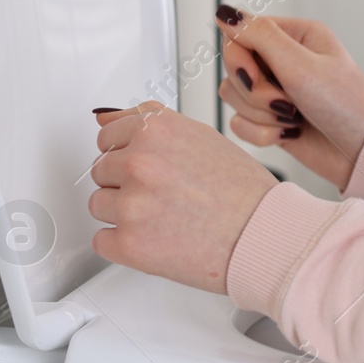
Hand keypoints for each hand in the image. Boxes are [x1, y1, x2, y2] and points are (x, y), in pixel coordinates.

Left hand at [88, 102, 277, 292]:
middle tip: (166, 195)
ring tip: (166, 216)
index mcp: (156, 130)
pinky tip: (158, 238)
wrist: (264, 235)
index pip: (107, 136)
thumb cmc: (242, 191)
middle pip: (100, 171)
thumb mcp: (200, 137)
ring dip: (125, 213)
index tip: (149, 168)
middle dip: (126, 183)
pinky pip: (102, 240)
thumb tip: (104, 118)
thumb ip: (149, 123)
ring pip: (99, 205)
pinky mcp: (128, 244)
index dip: (129, 154)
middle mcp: (139, 162)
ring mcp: (131, 204)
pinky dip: (125, 244)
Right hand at [214, 6, 363, 190]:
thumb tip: (224, 11)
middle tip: (287, 103)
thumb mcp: (301, 65)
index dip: (239, 59)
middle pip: (233, 66)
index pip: (240, 35)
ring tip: (293, 118)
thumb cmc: (345, 105)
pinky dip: (261, 133)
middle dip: (255, 92)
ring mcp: (276, 90)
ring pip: (233, 95)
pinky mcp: (270, 119)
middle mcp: (283, 59)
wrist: (363, 152)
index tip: (257, 77)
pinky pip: (239, 123)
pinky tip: (289, 134)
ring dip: (260, 114)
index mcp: (295, 36)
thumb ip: (259, 36)